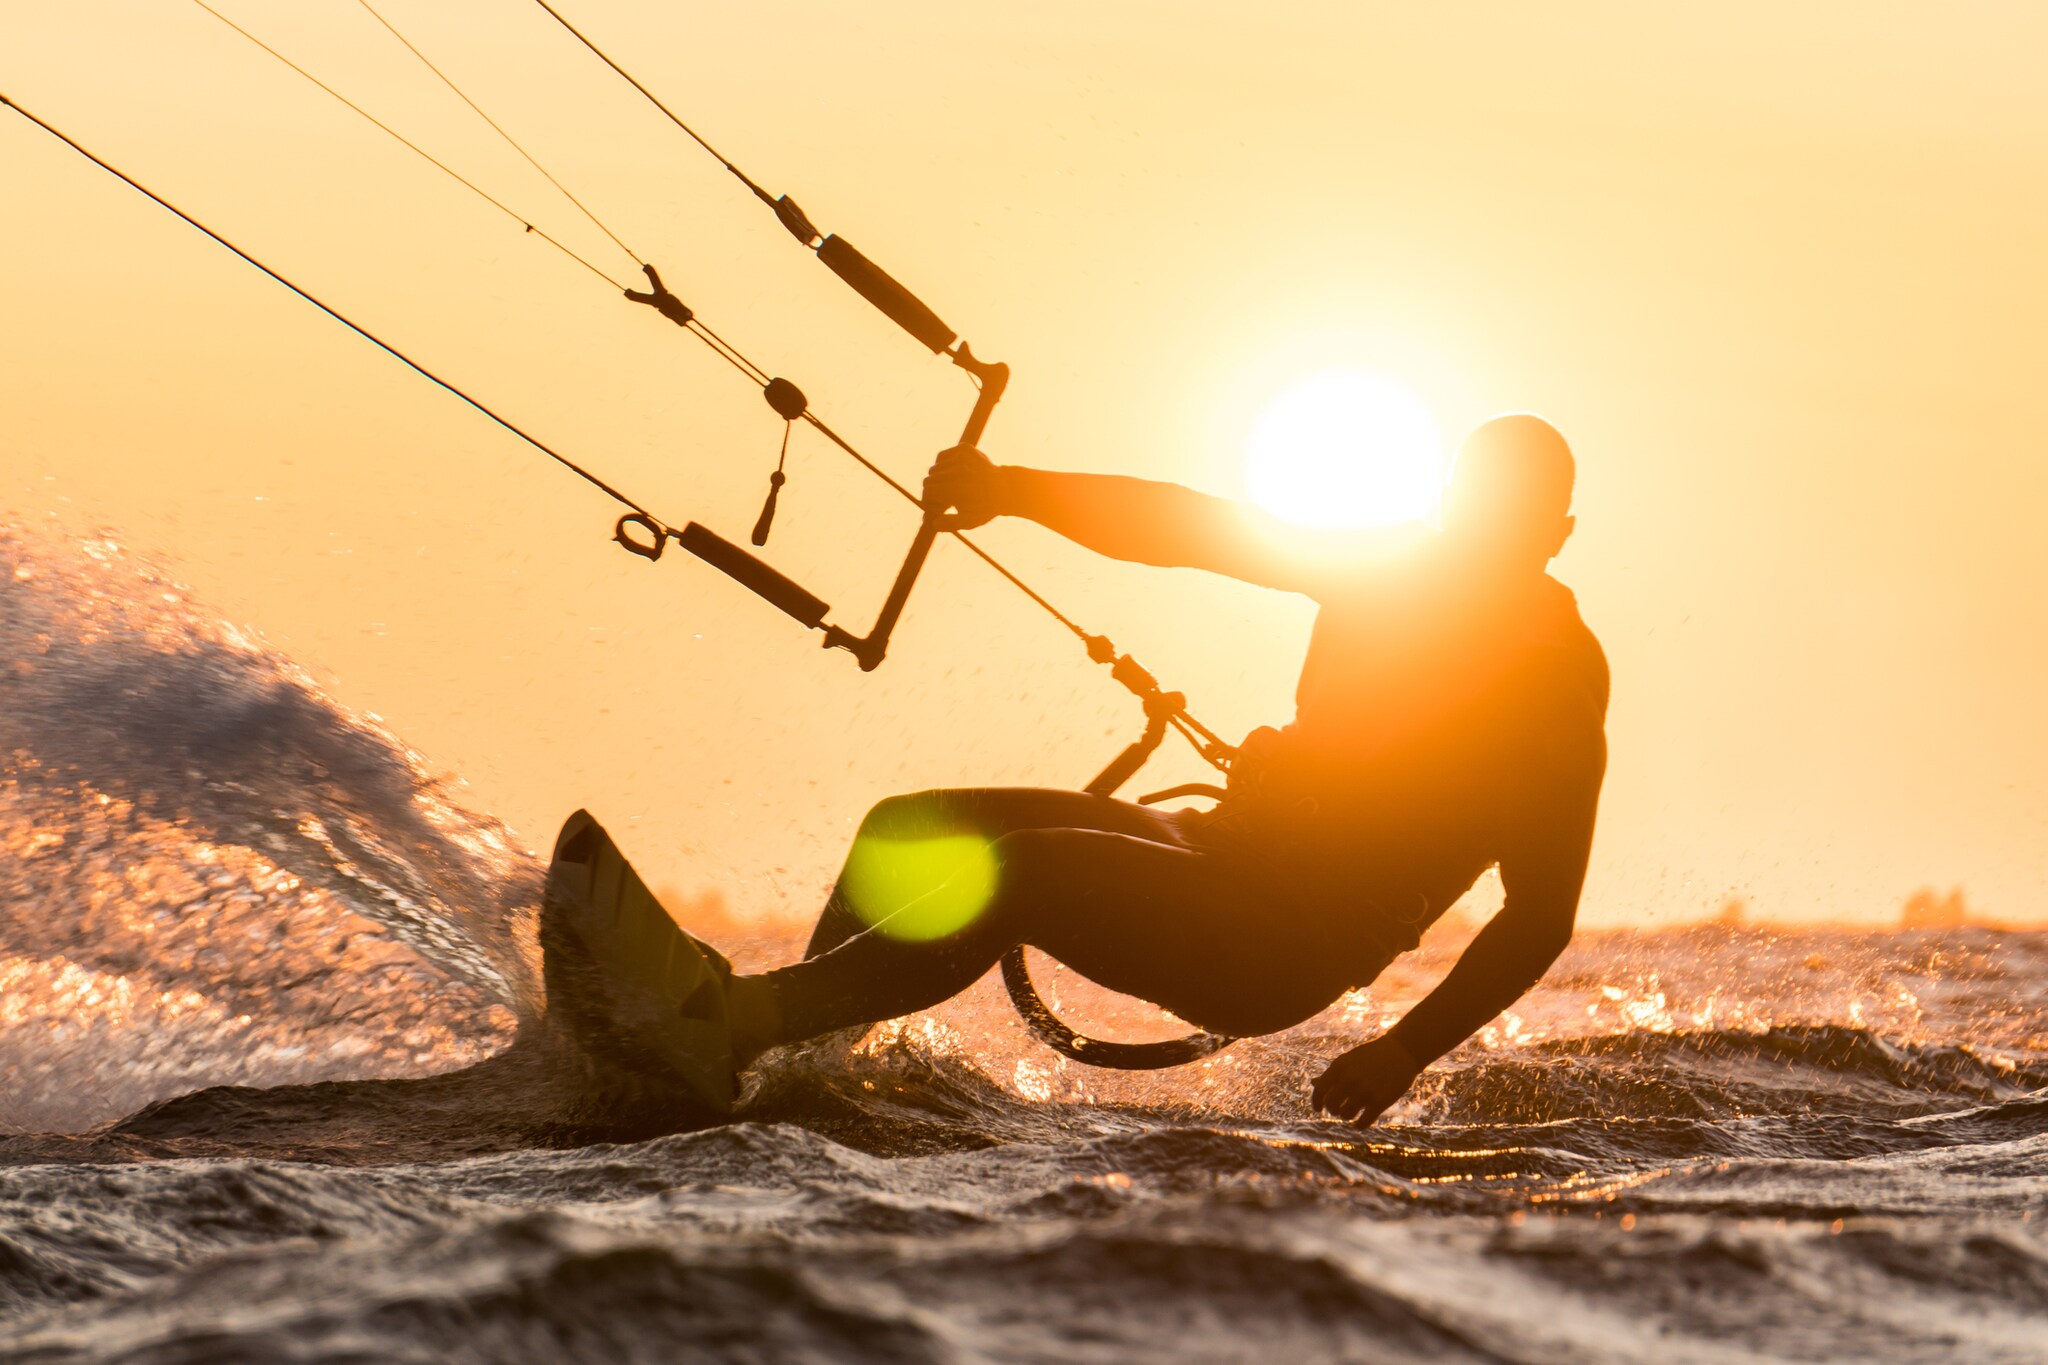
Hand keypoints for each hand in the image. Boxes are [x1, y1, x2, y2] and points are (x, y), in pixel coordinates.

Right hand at [922, 444, 1003, 528]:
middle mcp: (959, 471)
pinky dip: (943, 465)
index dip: (928, 502)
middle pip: (928, 480)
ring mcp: (962, 457)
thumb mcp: (968, 522)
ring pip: (934, 469)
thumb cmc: (985, 508)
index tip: (936, 508)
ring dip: (938, 480)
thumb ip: (948, 525)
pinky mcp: (964, 448)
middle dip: (933, 492)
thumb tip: (933, 523)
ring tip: (950, 488)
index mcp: (958, 489)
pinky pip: (941, 457)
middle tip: (944, 500)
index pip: (928, 492)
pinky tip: (952, 474)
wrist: (1005, 489)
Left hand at [1311, 1033, 1426, 1124]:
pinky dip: (1358, 1125)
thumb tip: (1313, 1083)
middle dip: (1334, 1110)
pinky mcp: (1380, 1101)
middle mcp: (1350, 1079)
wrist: (1402, 1051)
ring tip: (1353, 1111)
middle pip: (1331, 1106)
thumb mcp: (1349, 1060)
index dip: (1316, 1102)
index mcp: (1339, 1066)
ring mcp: (1365, 1091)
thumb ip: (1332, 1073)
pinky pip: (1361, 1123)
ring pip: (1345, 1115)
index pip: (1319, 1091)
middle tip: (1339, 1109)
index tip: (1318, 1109)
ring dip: (1348, 1116)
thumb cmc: (1372, 1055)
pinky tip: (1359, 1122)